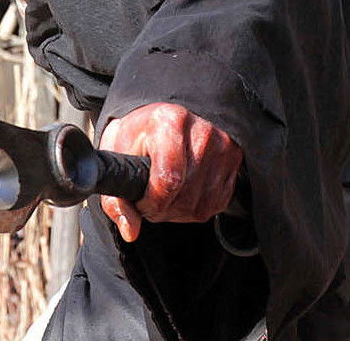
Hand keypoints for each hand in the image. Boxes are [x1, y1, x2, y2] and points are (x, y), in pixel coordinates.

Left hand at [98, 102, 242, 241]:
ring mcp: (223, 145)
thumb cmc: (138, 136)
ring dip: (180, 211)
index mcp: (170, 122)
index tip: (140, 202)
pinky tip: (185, 192)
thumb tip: (131, 230)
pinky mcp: (234, 158)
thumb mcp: (116, 157)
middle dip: (163, 210)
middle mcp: (202, 131)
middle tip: (151, 199)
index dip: (150, 203)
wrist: (163, 118)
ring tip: (167, 195)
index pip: (168, 180)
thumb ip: (115, 198)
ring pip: (202, 204)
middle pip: (185, 197)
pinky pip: (217, 202)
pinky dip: (198, 207)